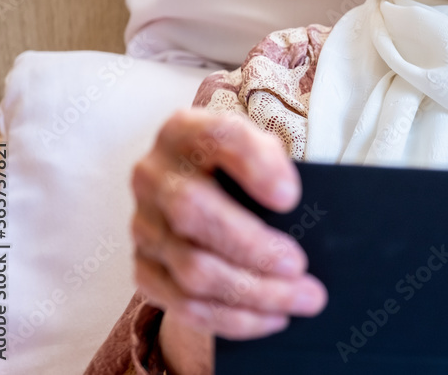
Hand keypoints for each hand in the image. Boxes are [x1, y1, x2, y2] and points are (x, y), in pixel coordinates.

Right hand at [131, 109, 327, 342]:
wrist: (198, 189)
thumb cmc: (243, 168)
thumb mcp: (258, 150)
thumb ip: (274, 168)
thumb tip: (303, 216)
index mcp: (186, 130)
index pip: (218, 137)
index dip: (254, 166)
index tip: (291, 198)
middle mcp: (154, 174)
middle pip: (194, 212)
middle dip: (254, 247)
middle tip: (300, 266)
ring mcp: (144, 224)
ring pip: (193, 269)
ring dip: (253, 292)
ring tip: (302, 299)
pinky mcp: (144, 267)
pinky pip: (185, 304)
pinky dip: (234, 318)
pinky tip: (272, 317)